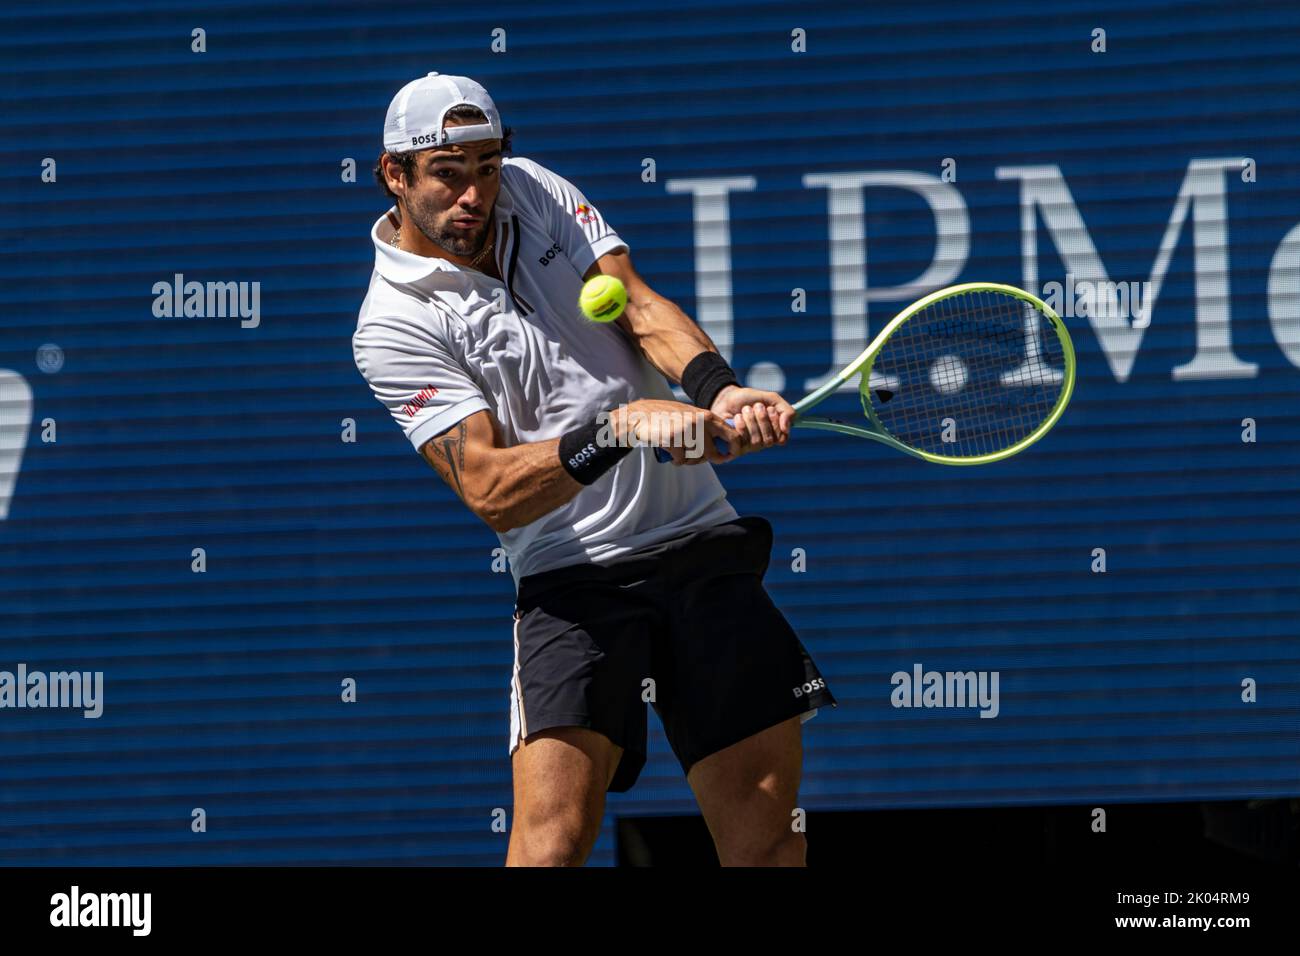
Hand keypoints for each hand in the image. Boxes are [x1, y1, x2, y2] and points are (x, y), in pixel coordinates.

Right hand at [610, 400, 737, 465]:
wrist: (641, 416)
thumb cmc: (667, 417)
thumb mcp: (691, 415)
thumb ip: (707, 425)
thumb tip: (726, 445)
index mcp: (707, 415)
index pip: (732, 435)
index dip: (734, 449)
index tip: (728, 457)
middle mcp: (700, 423)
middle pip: (714, 453)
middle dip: (711, 460)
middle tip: (702, 459)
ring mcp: (687, 432)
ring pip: (696, 459)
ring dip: (688, 460)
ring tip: (680, 451)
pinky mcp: (674, 440)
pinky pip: (681, 460)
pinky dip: (676, 460)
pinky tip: (670, 452)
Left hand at [708, 385, 793, 455]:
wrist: (726, 397)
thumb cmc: (749, 399)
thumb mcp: (771, 399)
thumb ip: (786, 410)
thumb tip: (787, 429)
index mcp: (774, 433)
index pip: (782, 439)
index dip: (776, 424)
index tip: (770, 409)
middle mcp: (763, 443)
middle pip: (769, 440)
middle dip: (762, 419)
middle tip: (756, 406)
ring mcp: (749, 447)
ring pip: (756, 440)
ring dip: (750, 419)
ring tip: (745, 410)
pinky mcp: (735, 447)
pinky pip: (742, 441)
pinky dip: (740, 424)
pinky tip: (737, 417)